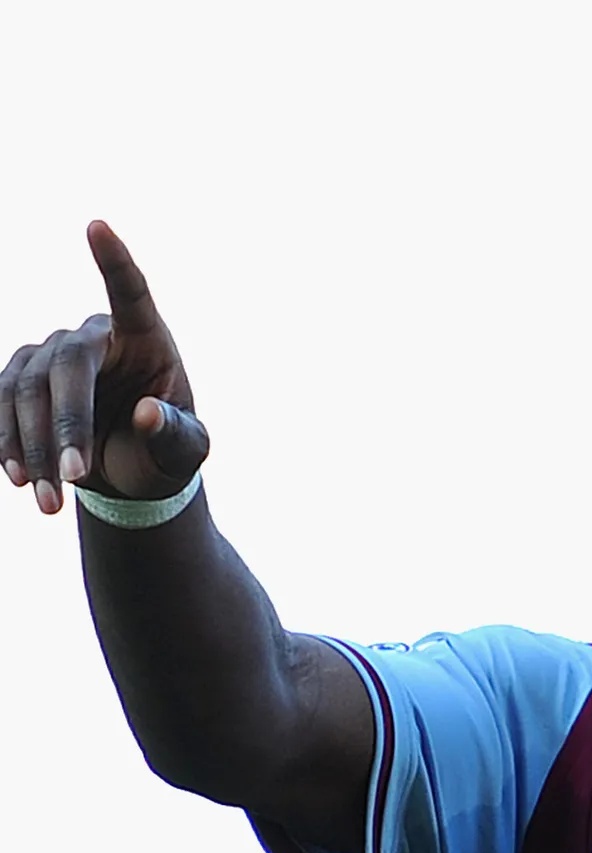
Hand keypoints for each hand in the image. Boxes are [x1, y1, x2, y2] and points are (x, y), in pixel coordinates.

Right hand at [0, 222, 208, 513]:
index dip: (114, 262)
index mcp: (146, 338)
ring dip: (32, 448)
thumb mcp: (185, 451)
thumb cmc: (166, 449)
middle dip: (66, 425)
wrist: (130, 470)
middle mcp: (93, 337)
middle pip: (66, 366)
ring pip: (24, 391)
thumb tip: (147, 413)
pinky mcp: (17, 380)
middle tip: (73, 478)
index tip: (97, 225)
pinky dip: (6, 444)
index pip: (130, 293)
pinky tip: (18, 478)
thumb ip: (175, 434)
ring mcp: (49, 355)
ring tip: (48, 500)